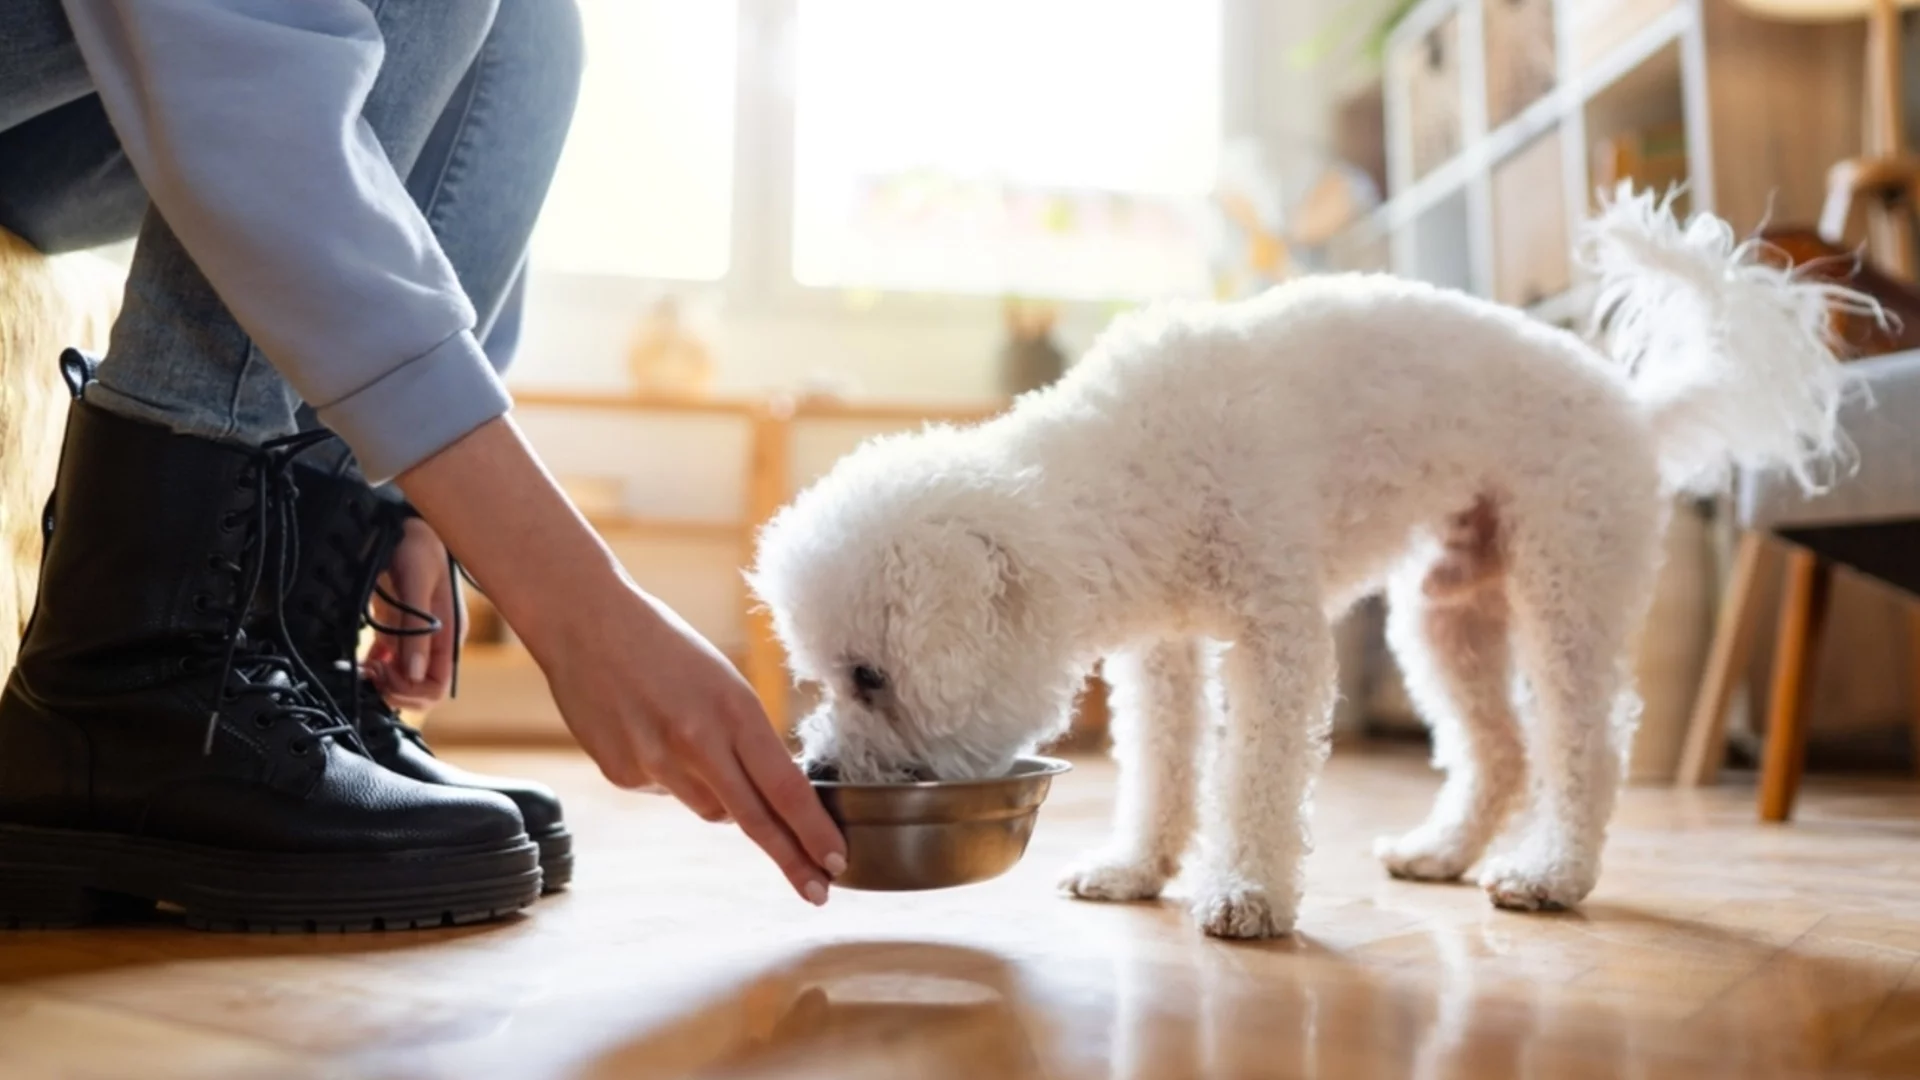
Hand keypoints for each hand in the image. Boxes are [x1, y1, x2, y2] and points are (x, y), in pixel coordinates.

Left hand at [364, 517, 460, 710]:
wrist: (406, 522)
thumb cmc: (418, 547)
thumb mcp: (417, 584)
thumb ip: (416, 630)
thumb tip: (414, 674)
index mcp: (448, 635)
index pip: (437, 685)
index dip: (410, 691)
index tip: (384, 675)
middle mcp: (435, 642)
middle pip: (420, 688)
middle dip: (394, 689)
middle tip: (369, 672)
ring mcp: (417, 638)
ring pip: (403, 679)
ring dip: (381, 681)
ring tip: (361, 667)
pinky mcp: (399, 630)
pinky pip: (390, 664)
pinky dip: (375, 669)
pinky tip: (360, 662)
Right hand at [396, 417, 846, 904]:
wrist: (585, 622)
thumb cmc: (663, 646)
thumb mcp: (722, 682)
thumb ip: (744, 739)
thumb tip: (761, 798)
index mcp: (734, 710)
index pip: (786, 787)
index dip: (814, 831)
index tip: (837, 861)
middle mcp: (698, 741)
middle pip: (756, 819)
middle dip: (792, 859)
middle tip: (818, 892)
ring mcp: (655, 763)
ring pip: (709, 809)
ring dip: (717, 795)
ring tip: (687, 737)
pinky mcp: (621, 774)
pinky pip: (664, 793)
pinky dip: (668, 776)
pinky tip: (648, 732)